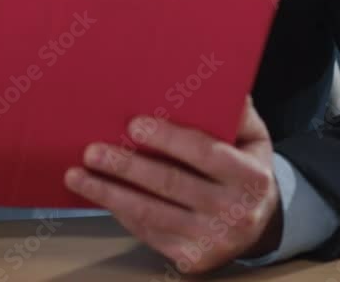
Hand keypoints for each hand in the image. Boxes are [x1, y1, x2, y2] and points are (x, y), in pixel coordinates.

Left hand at [64, 94, 282, 273]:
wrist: (260, 224)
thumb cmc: (247, 168)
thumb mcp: (254, 137)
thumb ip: (236, 111)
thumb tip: (213, 80)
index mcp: (251, 177)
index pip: (205, 153)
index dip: (169, 139)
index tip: (134, 124)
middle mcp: (234, 213)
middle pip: (170, 185)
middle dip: (127, 166)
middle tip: (93, 150)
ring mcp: (212, 241)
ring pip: (152, 213)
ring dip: (110, 193)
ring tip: (79, 175)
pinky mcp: (192, 260)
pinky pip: (149, 233)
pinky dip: (121, 212)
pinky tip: (102, 195)